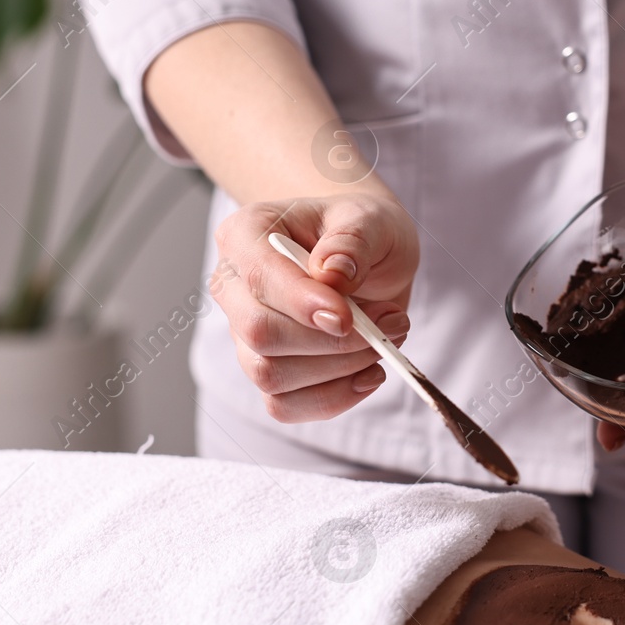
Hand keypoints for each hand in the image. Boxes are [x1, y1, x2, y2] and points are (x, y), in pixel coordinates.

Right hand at [212, 193, 419, 421]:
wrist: (366, 254)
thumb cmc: (360, 231)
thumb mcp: (369, 218)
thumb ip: (353, 240)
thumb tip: (333, 274)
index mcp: (245, 235)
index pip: (259, 278)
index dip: (302, 304)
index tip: (349, 317)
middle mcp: (234, 288)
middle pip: (260, 334)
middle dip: (332, 342)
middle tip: (390, 324)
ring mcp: (244, 335)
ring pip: (271, 377)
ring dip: (340, 369)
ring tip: (386, 339)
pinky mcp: (267, 370)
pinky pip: (285, 406)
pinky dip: (333, 397)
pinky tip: (368, 373)